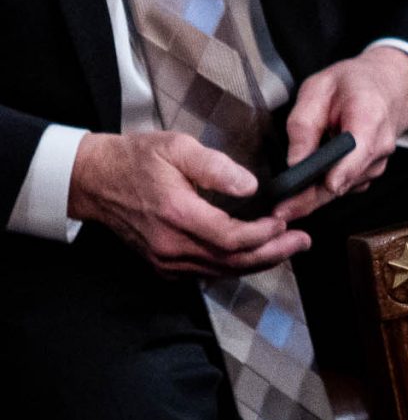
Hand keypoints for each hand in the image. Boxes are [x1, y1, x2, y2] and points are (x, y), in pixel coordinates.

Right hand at [65, 129, 308, 277]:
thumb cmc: (135, 160)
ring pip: (222, 270)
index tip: (284, 222)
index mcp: (177, 215)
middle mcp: (171, 244)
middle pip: (233, 261)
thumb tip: (249, 186)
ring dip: (258, 262)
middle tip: (301, 242)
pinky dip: (234, 265)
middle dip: (273, 253)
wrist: (95, 179)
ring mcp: (166, 259)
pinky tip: (254, 254)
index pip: (232, 238)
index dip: (264, 235)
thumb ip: (216, 167)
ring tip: (287, 248)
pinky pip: (207, 272)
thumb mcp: (177, 147)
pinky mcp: (163, 264)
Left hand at [275, 46, 407, 222]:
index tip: (303, 193)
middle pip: (343, 181)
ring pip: (341, 189)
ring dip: (314, 197)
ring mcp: (378, 163)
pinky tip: (304, 190)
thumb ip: (304, 123)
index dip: (331, 176)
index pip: (355, 155)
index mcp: (369, 119)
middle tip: (280, 211)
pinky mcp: (370, 172)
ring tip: (285, 203)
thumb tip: (294, 162)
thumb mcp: (319, 88)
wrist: (389, 86)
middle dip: (310, 199)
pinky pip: (344, 187)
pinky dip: (323, 190)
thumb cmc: (353, 83)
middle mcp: (380, 147)